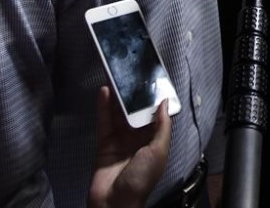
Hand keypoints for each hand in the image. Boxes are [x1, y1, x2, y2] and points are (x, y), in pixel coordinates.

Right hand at [88, 86, 170, 207]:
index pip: (155, 116)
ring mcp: (120, 140)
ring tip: (119, 77)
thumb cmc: (142, 178)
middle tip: (134, 75)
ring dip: (119, 97)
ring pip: (119, 114)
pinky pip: (104, 122)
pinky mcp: (104, 143)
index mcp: (154, 141)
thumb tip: (165, 102)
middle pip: (136, 112)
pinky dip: (104, 107)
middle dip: (135, 96)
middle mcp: (138, 139)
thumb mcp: (158, 151)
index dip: (154, 100)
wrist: (115, 202)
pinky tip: (105, 92)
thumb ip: (162, 126)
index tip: (154, 81)